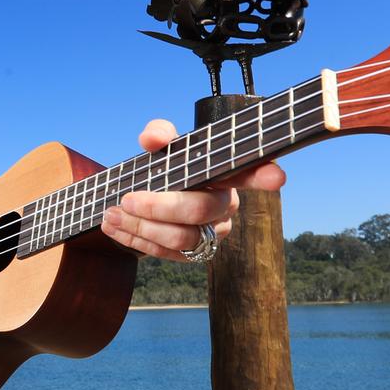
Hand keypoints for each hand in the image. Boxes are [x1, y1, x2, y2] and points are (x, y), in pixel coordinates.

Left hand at [100, 119, 286, 260]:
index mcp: (224, 175)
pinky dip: (135, 240)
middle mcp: (224, 206)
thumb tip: (154, 138)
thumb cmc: (164, 169)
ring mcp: (212, 234)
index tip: (276, 176)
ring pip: (181, 238)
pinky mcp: (194, 256)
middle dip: (158, 207)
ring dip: (141, 227)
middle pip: (199, 210)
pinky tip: (114, 227)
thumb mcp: (162, 147)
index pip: (248, 172)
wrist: (145, 198)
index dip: (263, 175)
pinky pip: (166, 254)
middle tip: (126, 198)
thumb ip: (159, 134)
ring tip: (112, 213)